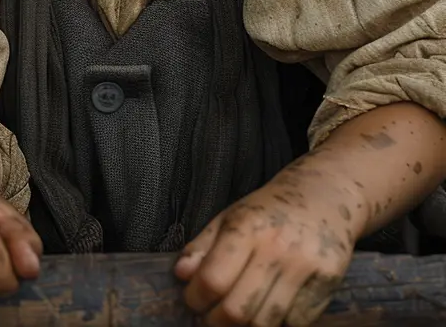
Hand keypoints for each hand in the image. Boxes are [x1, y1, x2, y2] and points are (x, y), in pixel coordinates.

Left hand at [174, 163, 360, 326]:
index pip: (213, 279)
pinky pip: (298, 322)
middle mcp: (276, 248)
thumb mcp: (229, 216)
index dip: (196, 299)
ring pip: (267, 322)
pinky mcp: (329, 283)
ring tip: (236, 320)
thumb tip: (180, 274)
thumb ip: (202, 245)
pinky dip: (279, 323)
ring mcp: (304, 267)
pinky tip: (268, 311)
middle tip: (210, 320)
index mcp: (245, 227)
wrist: (324, 196)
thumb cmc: (268, 210)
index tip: (192, 303)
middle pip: (239, 310)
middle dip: (217, 323)